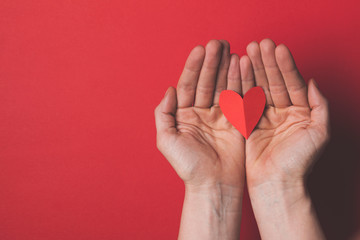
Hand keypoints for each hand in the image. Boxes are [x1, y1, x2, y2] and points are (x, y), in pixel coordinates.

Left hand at [154, 40, 244, 239]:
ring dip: (227, 68)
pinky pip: (238, 98)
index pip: (188, 85)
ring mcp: (220, 115)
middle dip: (211, 63)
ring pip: (223, 86)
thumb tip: (169, 90)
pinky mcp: (236, 121)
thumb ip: (163, 113)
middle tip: (218, 43)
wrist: (212, 186)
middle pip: (206, 82)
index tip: (200, 50)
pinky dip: (241, 82)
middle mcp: (202, 112)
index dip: (193, 67)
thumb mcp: (166, 139)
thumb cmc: (188, 167)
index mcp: (184, 115)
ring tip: (231, 50)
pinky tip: (241, 67)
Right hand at [242, 39, 329, 239]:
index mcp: (301, 112)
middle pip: (274, 82)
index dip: (284, 66)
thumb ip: (320, 106)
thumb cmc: (299, 162)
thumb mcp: (319, 133)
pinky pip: (245, 101)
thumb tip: (313, 81)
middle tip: (258, 44)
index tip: (276, 48)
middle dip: (266, 63)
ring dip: (253, 70)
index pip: (292, 83)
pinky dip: (241, 86)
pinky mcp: (250, 124)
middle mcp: (283, 112)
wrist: (276, 183)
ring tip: (246, 51)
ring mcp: (265, 117)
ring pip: (258, 88)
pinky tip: (238, 71)